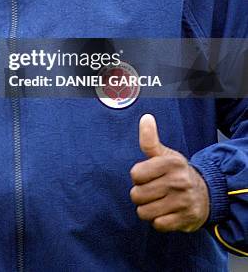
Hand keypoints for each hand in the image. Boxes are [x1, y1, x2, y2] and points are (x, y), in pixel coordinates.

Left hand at [129, 114, 209, 231]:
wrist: (206, 194)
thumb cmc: (177, 172)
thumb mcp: (165, 154)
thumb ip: (150, 139)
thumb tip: (145, 117)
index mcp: (171, 162)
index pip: (135, 174)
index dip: (138, 176)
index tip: (147, 175)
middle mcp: (179, 181)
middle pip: (137, 195)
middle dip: (140, 194)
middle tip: (152, 190)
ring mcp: (183, 201)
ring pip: (145, 212)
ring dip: (147, 209)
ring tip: (157, 202)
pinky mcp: (186, 219)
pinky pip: (158, 224)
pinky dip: (158, 221)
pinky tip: (166, 212)